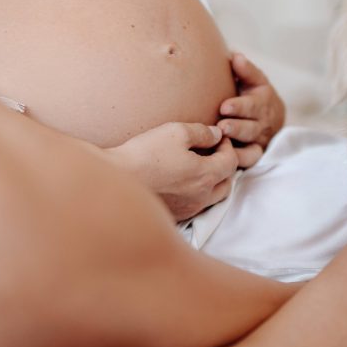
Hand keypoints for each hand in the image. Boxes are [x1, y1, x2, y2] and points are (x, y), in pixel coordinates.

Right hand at [106, 122, 238, 220]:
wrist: (116, 178)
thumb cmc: (145, 153)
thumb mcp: (176, 132)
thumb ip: (202, 132)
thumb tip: (216, 135)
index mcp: (206, 176)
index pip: (231, 162)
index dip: (228, 146)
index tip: (218, 137)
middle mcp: (201, 197)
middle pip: (227, 182)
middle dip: (225, 165)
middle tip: (213, 151)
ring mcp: (188, 209)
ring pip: (213, 197)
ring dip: (213, 180)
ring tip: (200, 166)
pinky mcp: (175, 215)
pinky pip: (196, 205)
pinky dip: (198, 192)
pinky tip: (184, 181)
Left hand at [218, 52, 285, 167]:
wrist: (273, 119)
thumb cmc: (255, 95)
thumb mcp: (254, 81)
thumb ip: (246, 71)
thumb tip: (235, 56)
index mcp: (262, 101)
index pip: (252, 104)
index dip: (239, 106)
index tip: (224, 106)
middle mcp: (262, 122)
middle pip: (250, 127)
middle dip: (237, 127)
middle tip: (222, 127)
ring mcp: (259, 140)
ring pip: (250, 145)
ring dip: (235, 146)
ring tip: (221, 143)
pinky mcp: (254, 154)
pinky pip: (249, 160)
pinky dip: (239, 161)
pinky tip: (225, 162)